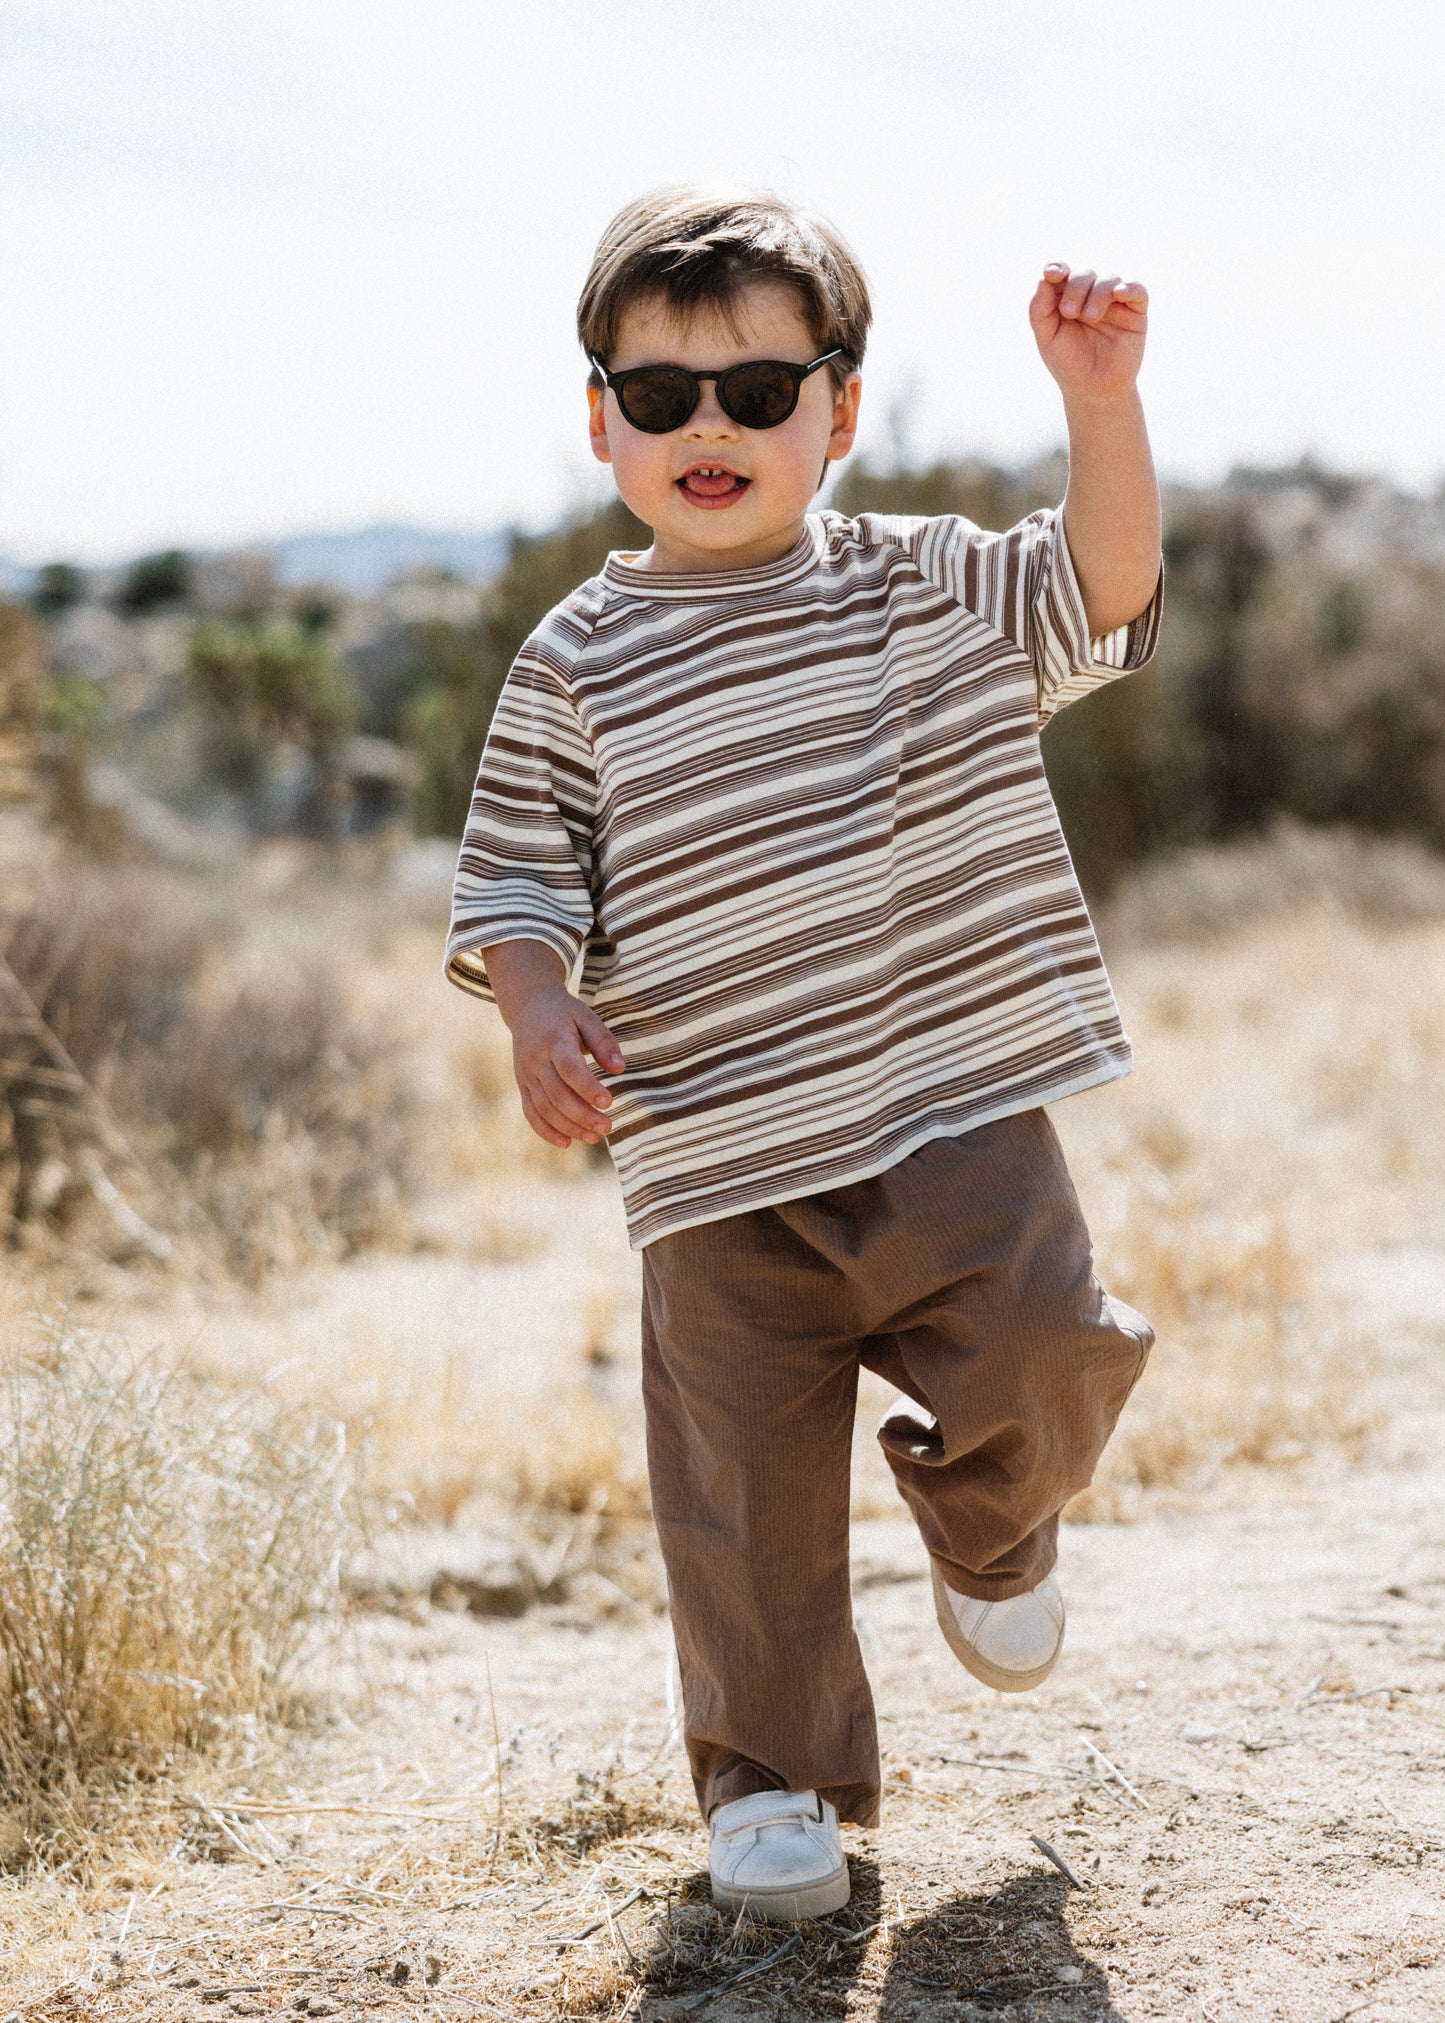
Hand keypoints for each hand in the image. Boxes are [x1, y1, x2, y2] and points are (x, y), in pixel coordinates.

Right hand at [508, 981, 623, 1148]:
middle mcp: (536, 1060)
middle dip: (582, 1115)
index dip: (587, 1088)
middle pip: (557, 1094)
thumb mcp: (586, 1017)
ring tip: (594, 1138)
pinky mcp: (523, 1085)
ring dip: (568, 1126)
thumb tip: (619, 1069)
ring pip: (544, 1107)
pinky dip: (545, 1130)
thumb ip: (604, 1041)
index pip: (569, 1069)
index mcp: (554, 1040)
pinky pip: (530, 1112)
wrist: (527, 1007)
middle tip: (607, 1127)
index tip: (608, 1102)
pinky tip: (567, 1142)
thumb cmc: (564, 1014)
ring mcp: (526, 1075)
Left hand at [1029, 264, 1147, 403]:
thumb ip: (1040, 309)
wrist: (1094, 390)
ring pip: (1109, 278)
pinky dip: (1129, 287)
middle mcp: (1091, 295)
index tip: (1051, 274)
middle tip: (1069, 312)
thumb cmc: (1068, 363)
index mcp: (1067, 297)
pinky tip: (1119, 293)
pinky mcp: (1136, 311)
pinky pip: (1137, 290)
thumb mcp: (1047, 338)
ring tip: (1090, 317)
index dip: (1057, 268)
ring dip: (1098, 292)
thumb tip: (1043, 278)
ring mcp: (1114, 302)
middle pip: (1085, 273)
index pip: (1062, 273)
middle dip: (1076, 287)